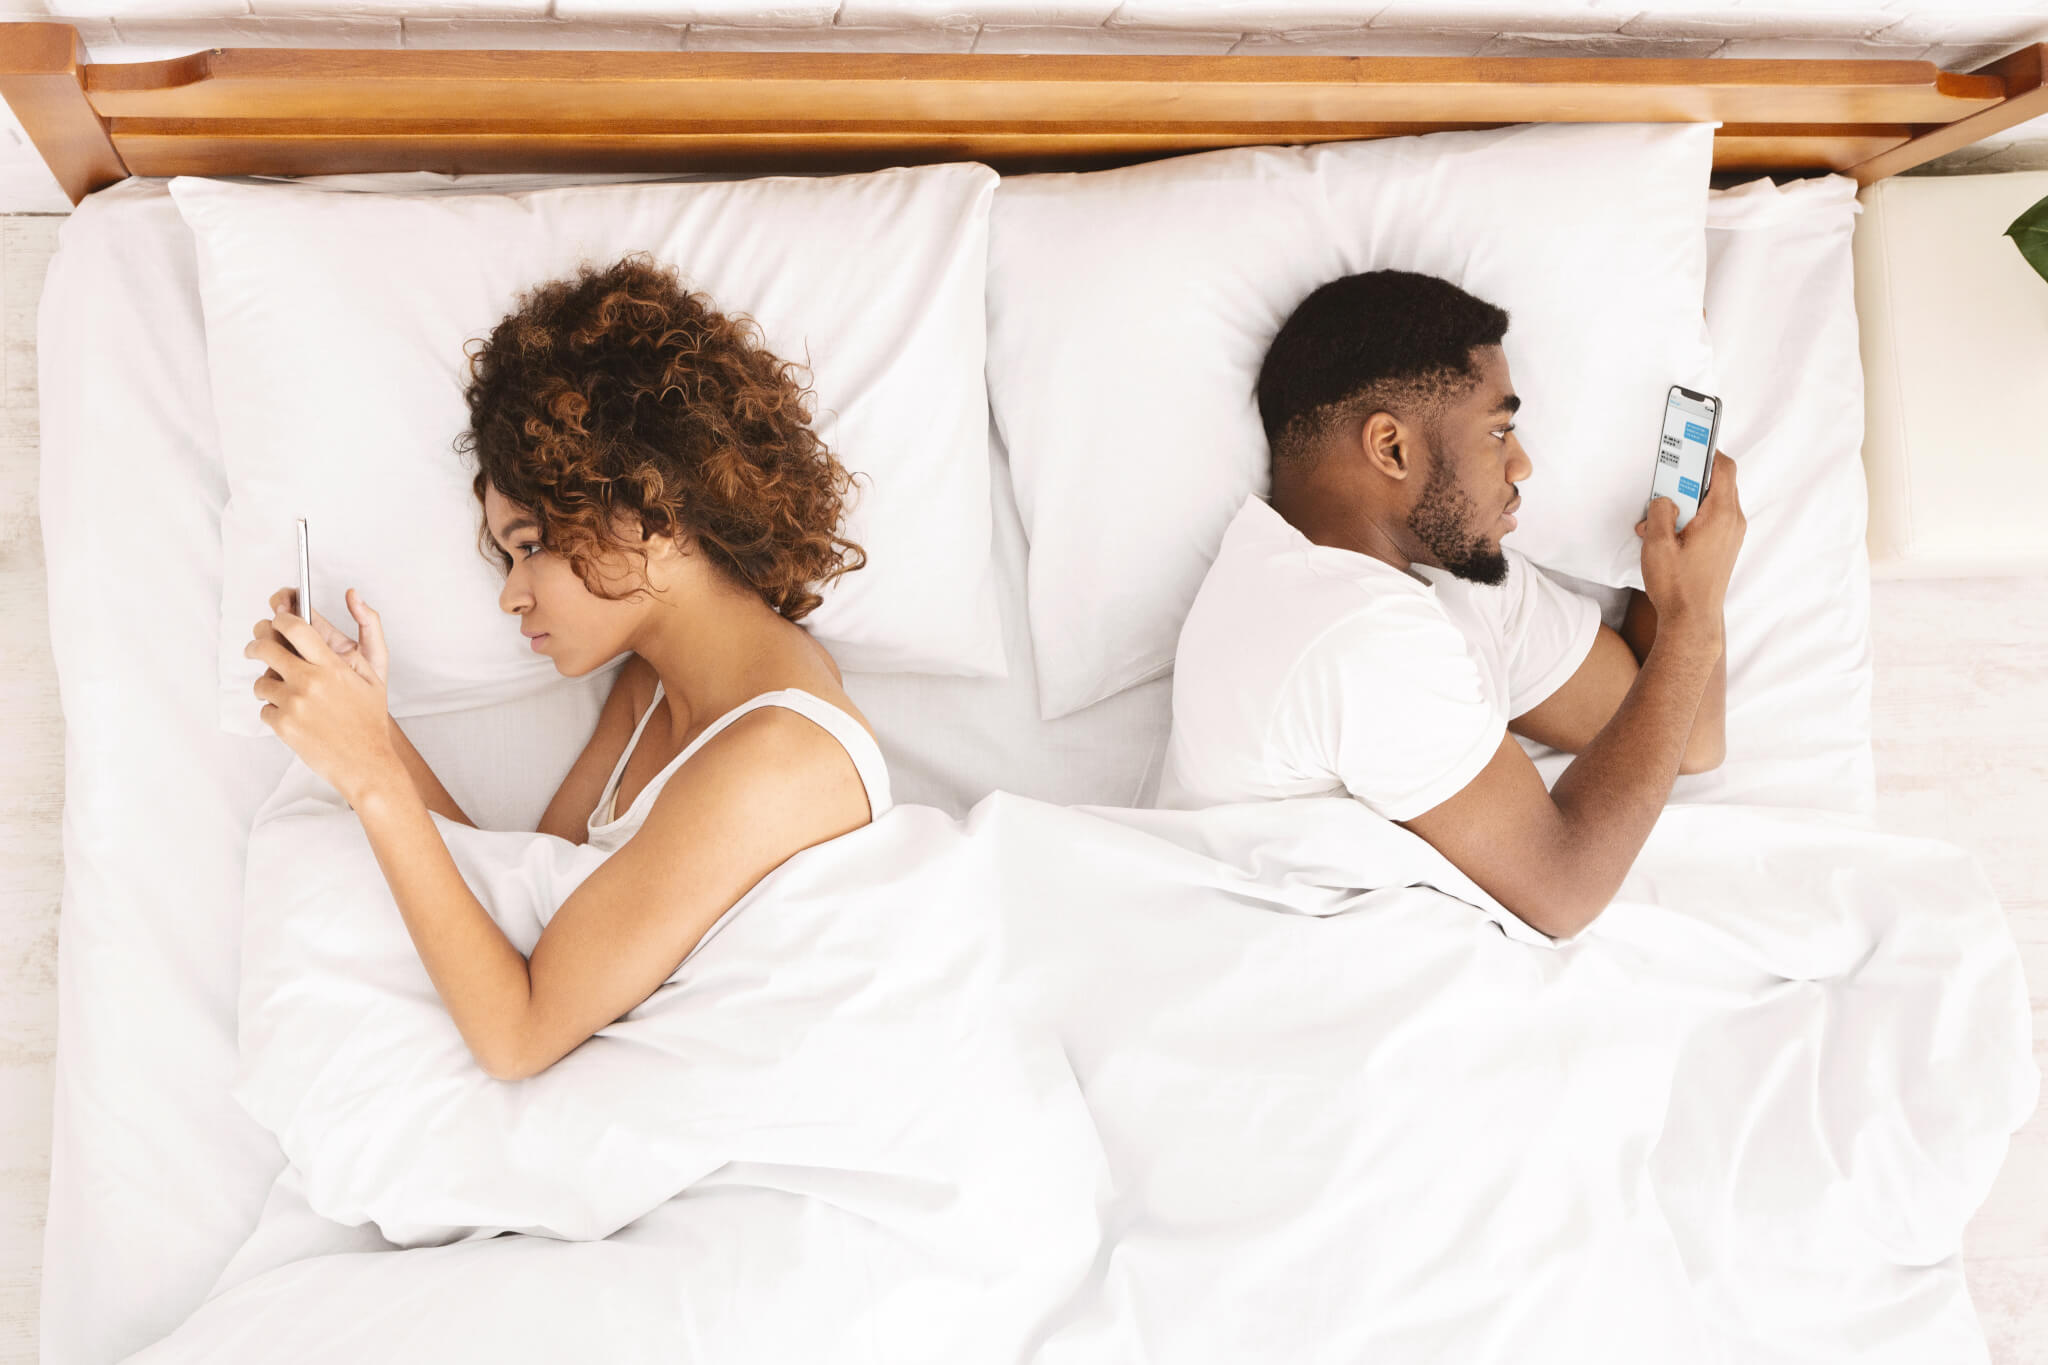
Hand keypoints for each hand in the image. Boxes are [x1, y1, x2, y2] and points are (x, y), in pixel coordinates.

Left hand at [247, 588, 398, 805]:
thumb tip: (353, 594)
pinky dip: (274, 710)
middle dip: (257, 643)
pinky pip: (264, 708)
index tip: (276, 620)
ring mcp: (293, 704)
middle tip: (257, 647)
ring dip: (268, 683)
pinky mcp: (283, 725)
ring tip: (286, 692)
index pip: (293, 625)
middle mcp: (309, 681)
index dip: (279, 617)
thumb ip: (368, 628)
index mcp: (331, 664)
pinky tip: (294, 716)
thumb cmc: (369, 719)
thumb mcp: (375, 671)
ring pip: (260, 681)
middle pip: (264, 646)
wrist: (367, 763)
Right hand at [1636, 449, 1744, 648]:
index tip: (1691, 440)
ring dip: (1684, 502)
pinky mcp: (1724, 546)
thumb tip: (1664, 500)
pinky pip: (1710, 519)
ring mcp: (1731, 535)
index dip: (1707, 451)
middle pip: (1715, 483)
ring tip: (1657, 519)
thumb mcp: (1657, 543)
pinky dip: (1689, 517)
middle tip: (1664, 482)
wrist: (1692, 622)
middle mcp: (1732, 522)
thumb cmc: (1677, 586)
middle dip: (1686, 480)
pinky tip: (1665, 534)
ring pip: (1710, 502)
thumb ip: (1660, 512)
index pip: (1723, 468)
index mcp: (1721, 515)